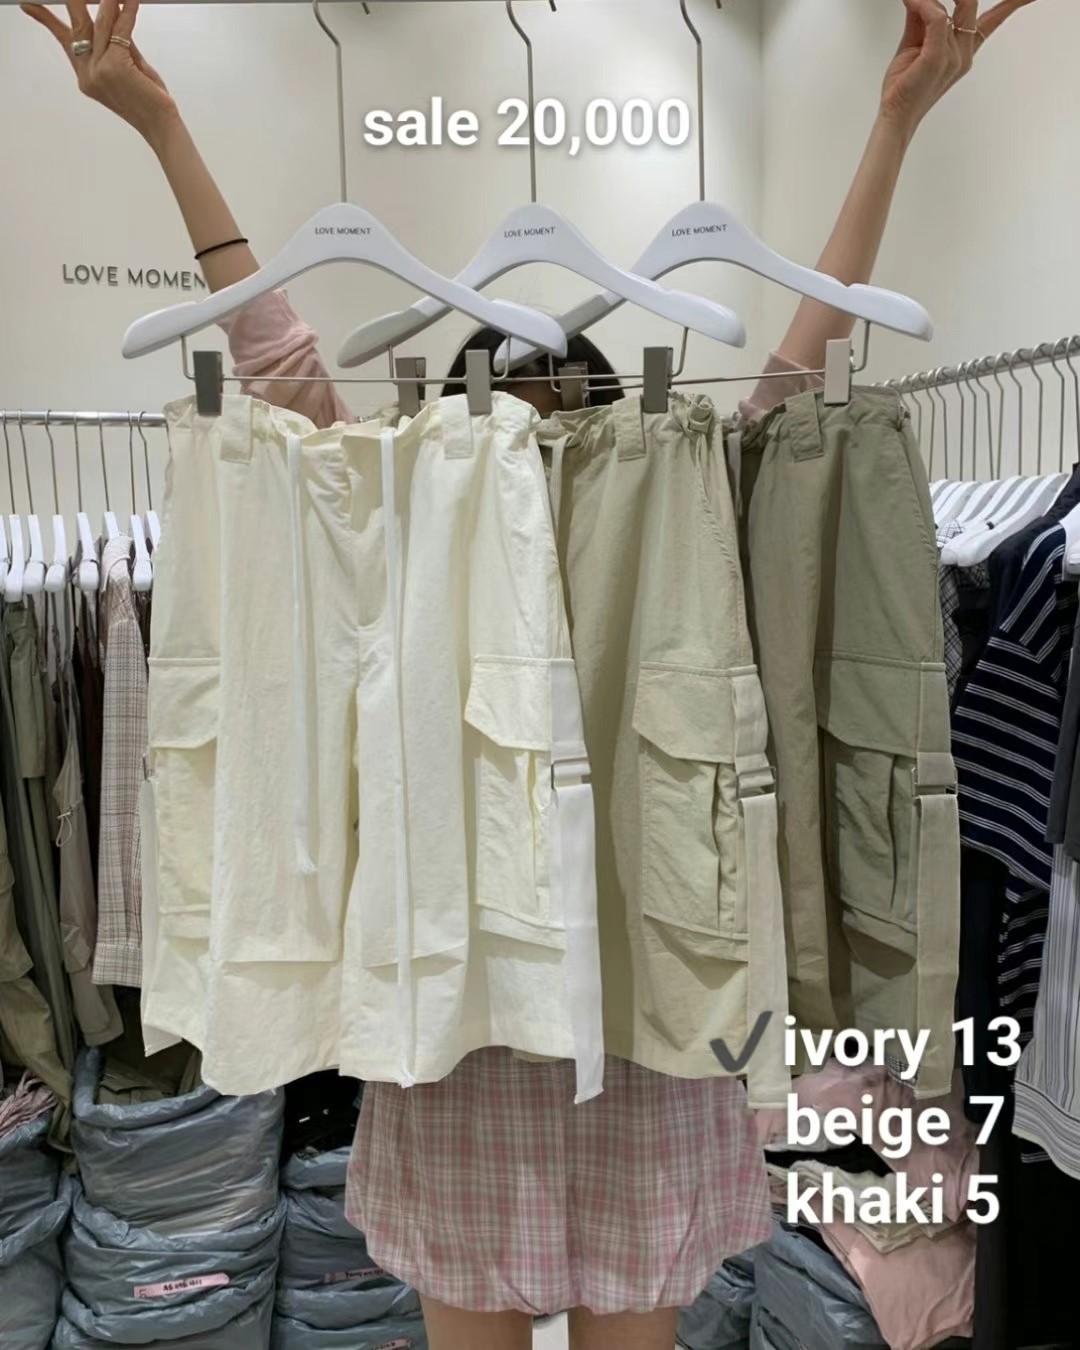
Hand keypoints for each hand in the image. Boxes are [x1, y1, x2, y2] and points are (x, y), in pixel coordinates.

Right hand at [22, 1, 177, 142]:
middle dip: (76, 1)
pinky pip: (120, 32)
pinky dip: (128, 15)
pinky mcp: (114, 67)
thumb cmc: (148, 101)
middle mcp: (87, 73)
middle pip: (76, 25)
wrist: (160, 125)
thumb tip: (115, 12)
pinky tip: (132, 4)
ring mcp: (98, 71)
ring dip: (109, 4)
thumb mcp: (128, 66)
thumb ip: (118, 41)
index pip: (63, 40)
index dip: (45, 19)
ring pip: (100, 24)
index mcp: (85, 74)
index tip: (28, 6)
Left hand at [880, 0, 1037, 136]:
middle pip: (972, 3)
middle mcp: (964, 52)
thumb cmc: (903, 88)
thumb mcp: (915, 44)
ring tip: (911, 0)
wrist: (894, 117)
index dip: (1013, 4)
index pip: (995, 19)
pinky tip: (911, 2)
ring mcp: (954, 55)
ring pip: (953, 6)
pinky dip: (922, 4)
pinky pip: (936, 16)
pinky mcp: (939, 56)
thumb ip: (923, 18)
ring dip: (928, 0)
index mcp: (964, 49)